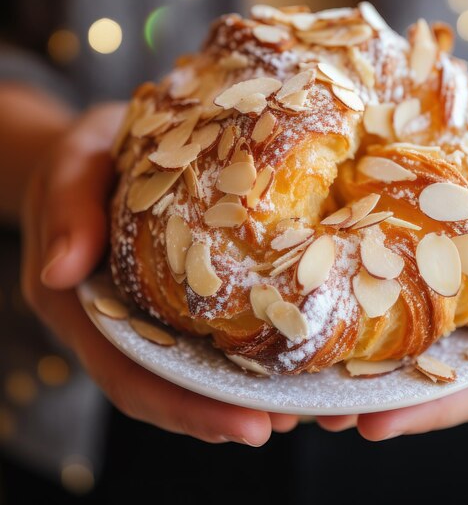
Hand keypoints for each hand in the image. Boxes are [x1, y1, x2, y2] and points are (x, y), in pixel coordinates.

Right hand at [21, 103, 298, 444]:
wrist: (106, 145)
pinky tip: (294, 345)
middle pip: (174, 384)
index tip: (242, 425)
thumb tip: (60, 273)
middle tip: (286, 421)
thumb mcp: (71, 169)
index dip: (182, 406)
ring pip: (199, 362)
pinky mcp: (185, 285)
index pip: (130, 374)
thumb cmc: (85, 158)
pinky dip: (252, 342)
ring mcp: (158, 307)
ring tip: (303, 402)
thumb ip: (65, 213)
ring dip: (247, 387)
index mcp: (88, 307)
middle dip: (227, 410)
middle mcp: (127, 319)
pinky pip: (217, 321)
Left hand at [318, 108, 467, 438]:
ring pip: (406, 348)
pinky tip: (321, 320)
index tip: (379, 423)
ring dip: (359, 371)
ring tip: (306, 386)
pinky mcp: (427, 274)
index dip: (434, 407)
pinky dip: (360, 316)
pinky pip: (394, 301)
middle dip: (379, 400)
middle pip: (433, 378)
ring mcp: (452, 302)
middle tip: (323, 415)